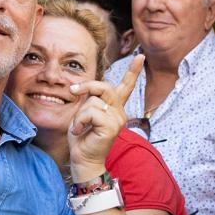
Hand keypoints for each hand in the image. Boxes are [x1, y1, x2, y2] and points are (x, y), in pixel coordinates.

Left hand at [67, 54, 144, 178]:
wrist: (82, 159)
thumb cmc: (81, 137)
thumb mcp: (83, 112)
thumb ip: (89, 99)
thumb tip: (85, 87)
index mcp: (114, 107)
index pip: (125, 86)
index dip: (133, 71)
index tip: (141, 56)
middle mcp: (120, 112)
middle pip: (105, 87)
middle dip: (87, 86)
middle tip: (73, 91)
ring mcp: (118, 119)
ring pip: (93, 101)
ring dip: (79, 113)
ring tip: (79, 127)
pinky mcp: (112, 126)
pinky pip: (91, 112)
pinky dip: (80, 120)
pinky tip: (80, 131)